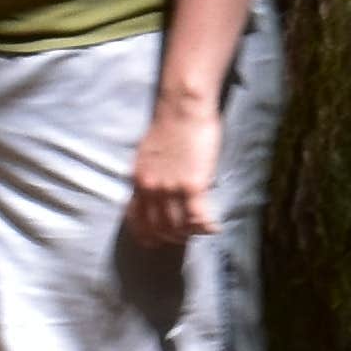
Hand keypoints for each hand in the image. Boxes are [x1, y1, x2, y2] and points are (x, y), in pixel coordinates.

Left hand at [126, 80, 225, 245]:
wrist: (182, 108)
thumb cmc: (168, 125)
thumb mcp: (147, 154)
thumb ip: (148, 174)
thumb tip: (154, 188)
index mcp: (138, 180)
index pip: (136, 219)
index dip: (145, 235)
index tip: (154, 242)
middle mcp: (151, 189)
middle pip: (158, 227)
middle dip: (170, 237)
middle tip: (183, 236)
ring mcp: (171, 189)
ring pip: (178, 226)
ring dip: (190, 233)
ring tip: (200, 230)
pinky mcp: (192, 185)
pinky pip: (198, 217)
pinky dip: (206, 228)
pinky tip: (214, 229)